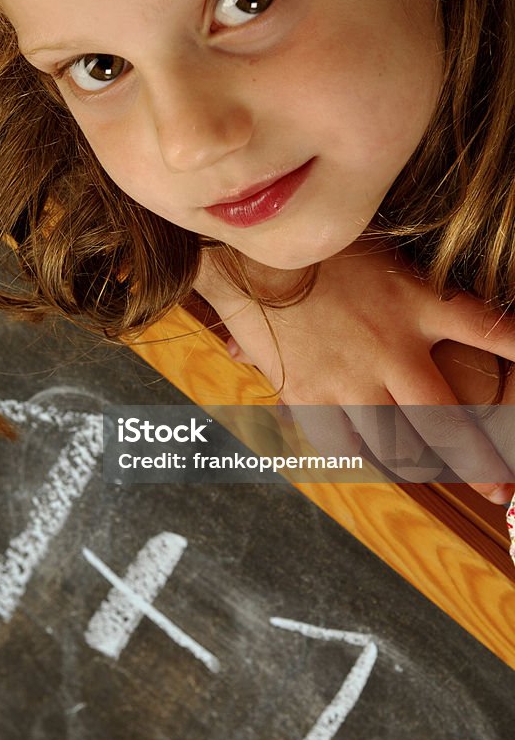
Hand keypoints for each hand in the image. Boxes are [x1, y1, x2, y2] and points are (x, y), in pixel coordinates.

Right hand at [194, 241, 514, 501]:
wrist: (250, 261)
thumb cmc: (318, 250)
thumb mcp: (383, 257)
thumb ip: (418, 292)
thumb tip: (450, 311)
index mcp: (415, 306)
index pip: (490, 331)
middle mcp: (390, 350)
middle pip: (447, 422)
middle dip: (479, 463)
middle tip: (499, 489)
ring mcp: (350, 379)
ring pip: (396, 446)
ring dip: (418, 468)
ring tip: (429, 476)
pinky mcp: (310, 397)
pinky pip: (342, 445)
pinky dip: (358, 456)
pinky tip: (365, 457)